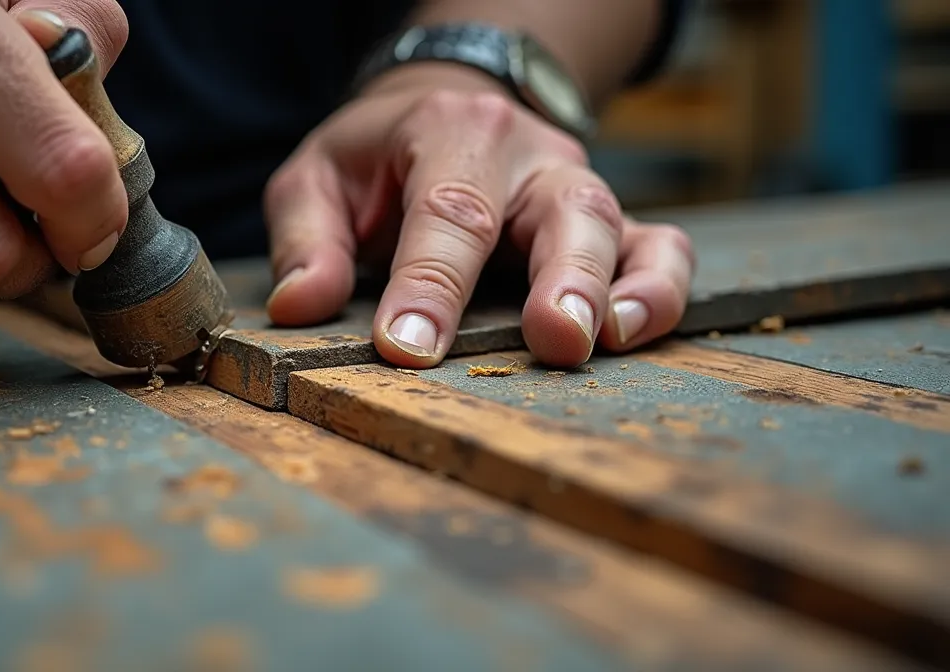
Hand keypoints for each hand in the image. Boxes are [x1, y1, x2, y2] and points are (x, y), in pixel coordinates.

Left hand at [263, 63, 694, 367]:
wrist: (443, 107)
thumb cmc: (378, 156)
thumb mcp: (318, 176)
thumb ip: (307, 237)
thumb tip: (301, 306)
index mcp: (451, 133)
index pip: (447, 211)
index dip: (429, 285)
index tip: (408, 347)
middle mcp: (528, 156)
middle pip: (563, 212)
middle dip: (563, 279)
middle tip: (555, 339)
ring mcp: (574, 189)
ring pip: (620, 228)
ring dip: (623, 290)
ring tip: (605, 342)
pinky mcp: (608, 223)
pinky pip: (659, 248)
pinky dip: (656, 291)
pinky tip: (631, 336)